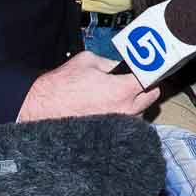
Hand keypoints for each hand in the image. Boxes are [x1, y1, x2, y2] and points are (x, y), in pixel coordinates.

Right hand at [21, 50, 160, 121]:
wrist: (43, 107)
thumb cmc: (63, 85)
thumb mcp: (89, 61)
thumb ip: (112, 62)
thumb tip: (122, 65)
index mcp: (123, 90)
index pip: (152, 80)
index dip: (151, 71)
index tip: (150, 68)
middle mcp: (125, 110)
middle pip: (152, 97)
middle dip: (146, 86)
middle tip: (136, 80)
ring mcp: (118, 125)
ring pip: (141, 113)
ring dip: (135, 103)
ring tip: (119, 96)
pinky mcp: (110, 134)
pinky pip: (126, 124)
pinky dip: (123, 115)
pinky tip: (110, 108)